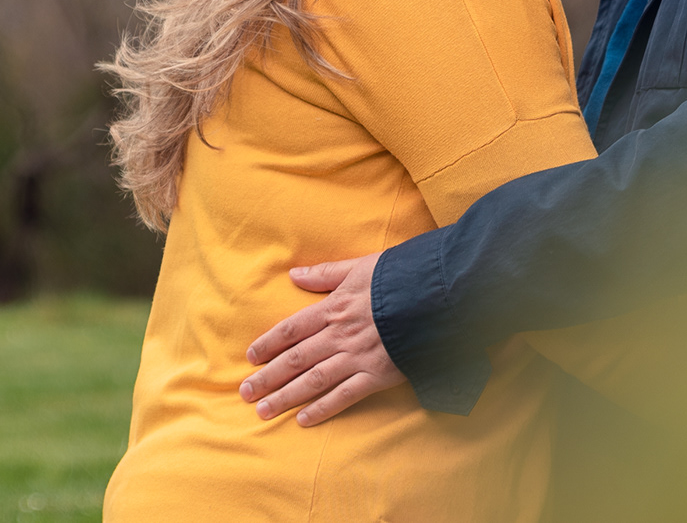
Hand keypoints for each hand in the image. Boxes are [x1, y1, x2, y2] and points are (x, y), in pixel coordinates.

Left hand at [239, 254, 403, 425]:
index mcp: (334, 308)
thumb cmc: (402, 276)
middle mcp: (340, 335)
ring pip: (313, 380)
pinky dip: (323, 409)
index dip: (268, 344)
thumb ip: (326, 273)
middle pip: (295, 359)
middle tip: (246, 393)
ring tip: (264, 410)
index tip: (250, 358)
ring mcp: (358, 356)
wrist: (440, 293)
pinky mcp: (378, 373)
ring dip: (286, 397)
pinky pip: (345, 395)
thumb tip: (294, 274)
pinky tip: (304, 420)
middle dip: (268, 377)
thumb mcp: (362, 266)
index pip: (291, 329)